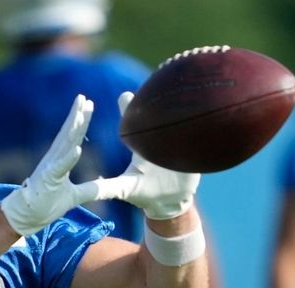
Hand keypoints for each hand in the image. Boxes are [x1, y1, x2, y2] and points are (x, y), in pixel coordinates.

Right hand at [1, 94, 98, 235]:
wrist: (25, 216)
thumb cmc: (46, 205)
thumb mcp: (73, 196)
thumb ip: (89, 189)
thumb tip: (103, 186)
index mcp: (60, 161)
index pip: (73, 137)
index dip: (81, 120)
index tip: (88, 104)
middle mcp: (54, 160)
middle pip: (68, 134)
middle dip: (77, 116)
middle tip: (84, 98)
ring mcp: (50, 168)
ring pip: (64, 145)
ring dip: (73, 129)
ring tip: (80, 113)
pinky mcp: (47, 180)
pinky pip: (60, 168)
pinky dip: (68, 158)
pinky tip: (77, 148)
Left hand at [88, 92, 200, 219]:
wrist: (172, 203)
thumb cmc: (144, 194)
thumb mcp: (124, 189)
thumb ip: (105, 187)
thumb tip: (82, 190)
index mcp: (141, 147)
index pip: (134, 123)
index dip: (130, 108)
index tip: (125, 94)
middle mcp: (159, 141)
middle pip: (158, 115)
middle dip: (157, 98)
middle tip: (156, 77)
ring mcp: (177, 145)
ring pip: (179, 121)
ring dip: (183, 105)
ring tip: (185, 84)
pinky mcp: (193, 152)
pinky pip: (199, 135)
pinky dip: (205, 123)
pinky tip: (211, 106)